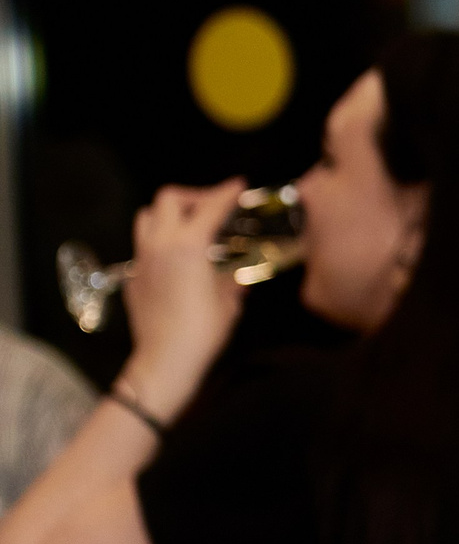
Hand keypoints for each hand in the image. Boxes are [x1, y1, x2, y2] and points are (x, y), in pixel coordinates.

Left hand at [120, 179, 247, 419]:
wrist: (164, 359)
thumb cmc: (203, 332)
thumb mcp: (228, 304)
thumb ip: (232, 281)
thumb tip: (236, 276)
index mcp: (189, 246)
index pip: (209, 208)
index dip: (226, 193)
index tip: (238, 184)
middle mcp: (160, 243)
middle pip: (169, 199)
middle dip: (192, 197)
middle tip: (212, 207)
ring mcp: (142, 257)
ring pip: (148, 216)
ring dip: (169, 214)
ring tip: (189, 227)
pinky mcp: (134, 274)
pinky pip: (144, 244)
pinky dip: (161, 240)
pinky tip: (177, 260)